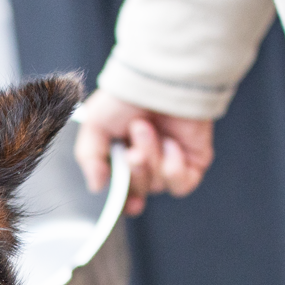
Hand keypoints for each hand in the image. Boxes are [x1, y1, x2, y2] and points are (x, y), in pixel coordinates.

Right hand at [73, 90, 213, 214]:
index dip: (125, 201)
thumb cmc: (125, 97)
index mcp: (123, 155)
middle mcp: (148, 160)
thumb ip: (89, 158)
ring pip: (159, 185)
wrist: (158, 80)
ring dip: (152, 159)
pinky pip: (182, 184)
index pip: (124, 191)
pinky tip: (171, 144)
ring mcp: (172, 161)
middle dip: (134, 172)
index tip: (128, 203)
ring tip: (149, 130)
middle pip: (140, 190)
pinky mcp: (195, 160)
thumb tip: (96, 186)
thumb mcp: (93, 125)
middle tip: (131, 150)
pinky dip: (173, 167)